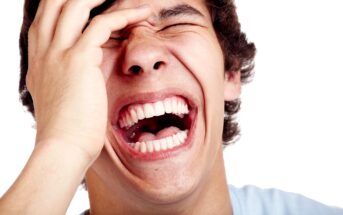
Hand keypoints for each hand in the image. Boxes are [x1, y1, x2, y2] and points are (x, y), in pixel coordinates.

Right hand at [26, 0, 151, 160]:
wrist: (63, 149)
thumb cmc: (67, 131)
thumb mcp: (58, 99)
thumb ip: (63, 81)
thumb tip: (75, 78)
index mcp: (38, 60)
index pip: (46, 20)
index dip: (64, 7)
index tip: (87, 4)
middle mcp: (43, 50)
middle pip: (54, 3)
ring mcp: (58, 52)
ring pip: (75, 5)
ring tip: (129, 1)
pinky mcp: (78, 59)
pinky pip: (103, 24)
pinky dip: (124, 15)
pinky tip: (142, 14)